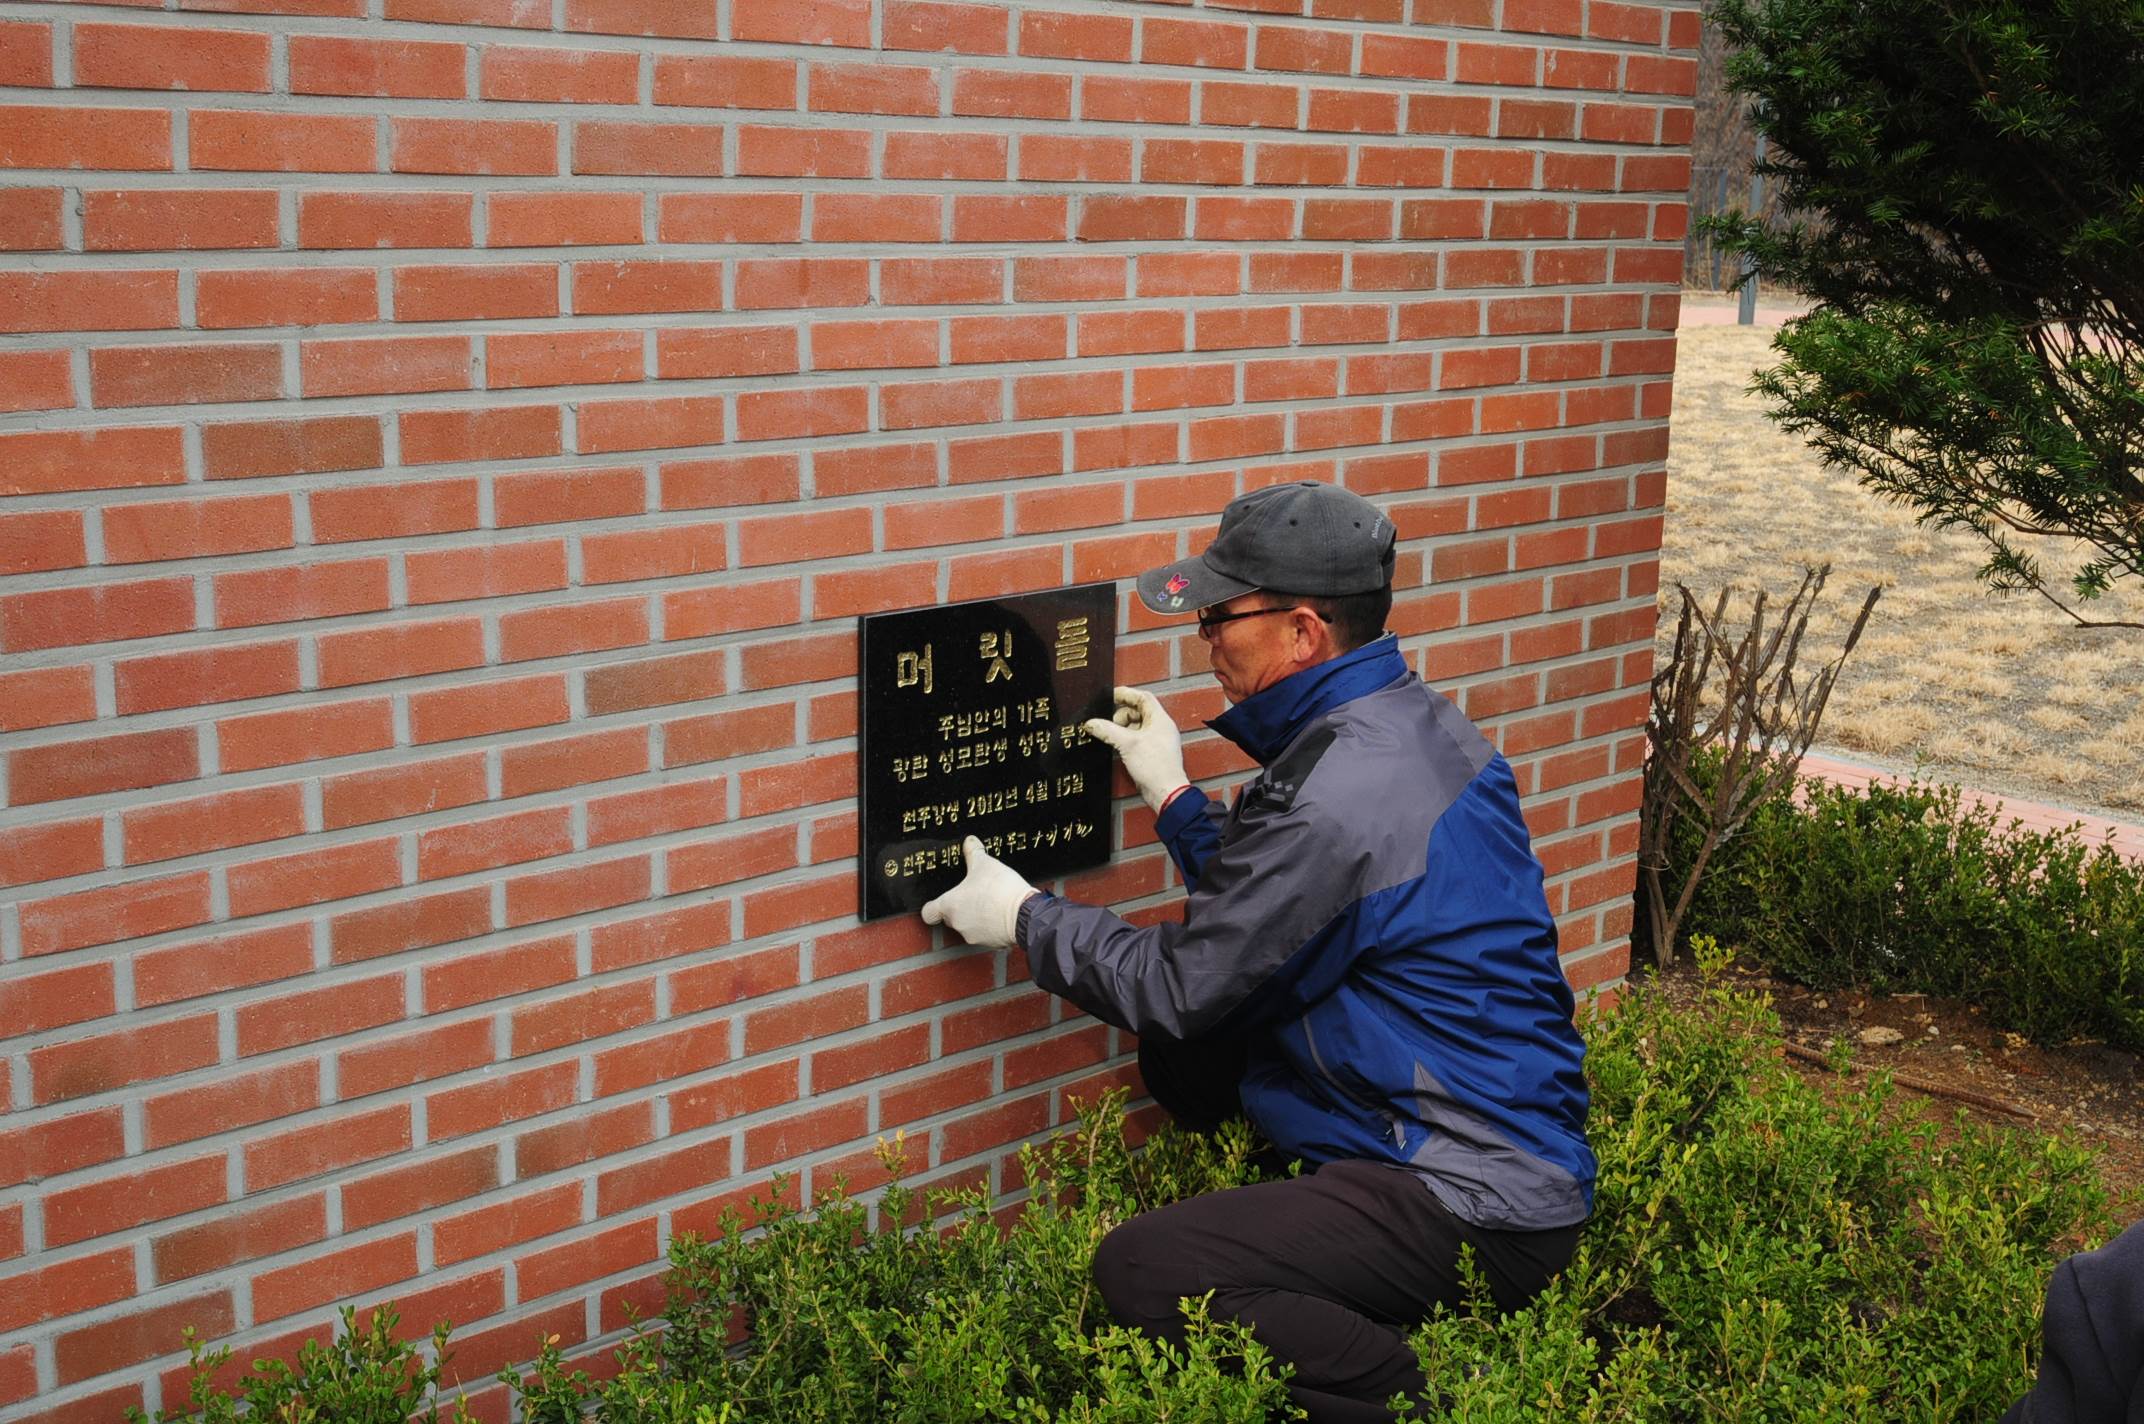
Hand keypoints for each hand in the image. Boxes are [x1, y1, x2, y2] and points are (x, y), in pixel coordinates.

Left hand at [920, 836, 1036, 948]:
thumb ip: (973, 852)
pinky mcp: (989, 943)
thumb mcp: (985, 863)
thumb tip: (969, 841)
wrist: (1025, 913)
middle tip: (973, 895)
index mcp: (950, 905)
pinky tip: (1000, 913)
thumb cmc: (1000, 889)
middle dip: (960, 907)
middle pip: (950, 918)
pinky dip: (989, 926)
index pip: (928, 913)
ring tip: (990, 902)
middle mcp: (958, 923)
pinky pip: (984, 934)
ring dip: (975, 917)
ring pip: (968, 926)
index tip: (938, 902)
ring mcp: (973, 936)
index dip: (932, 907)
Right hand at [1082, 686, 1189, 813]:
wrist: (1165, 792)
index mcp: (1160, 719)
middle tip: (1110, 723)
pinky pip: (1137, 739)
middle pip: (1138, 711)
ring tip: (1112, 736)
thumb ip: (1107, 730)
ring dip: (1122, 728)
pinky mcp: (1152, 753)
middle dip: (1121, 715)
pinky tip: (1117, 745)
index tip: (1111, 696)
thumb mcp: (1127, 744)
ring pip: (1136, 726)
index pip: (1143, 697)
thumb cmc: (1155, 767)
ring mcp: (1157, 740)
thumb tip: (1091, 723)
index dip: (1126, 694)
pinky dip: (1126, 739)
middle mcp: (1160, 727)